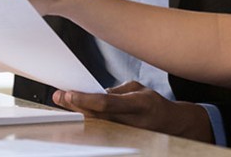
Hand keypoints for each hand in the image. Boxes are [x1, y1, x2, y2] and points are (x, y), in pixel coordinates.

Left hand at [52, 81, 213, 142]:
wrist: (171, 125)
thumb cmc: (153, 104)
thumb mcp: (138, 89)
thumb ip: (117, 91)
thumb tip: (96, 93)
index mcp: (137, 104)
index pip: (106, 103)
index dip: (86, 99)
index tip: (69, 93)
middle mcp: (130, 122)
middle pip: (97, 116)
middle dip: (75, 106)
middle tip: (58, 96)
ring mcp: (125, 134)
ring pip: (96, 126)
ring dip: (77, 115)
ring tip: (62, 105)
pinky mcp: (122, 140)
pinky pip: (100, 132)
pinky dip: (86, 124)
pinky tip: (75, 117)